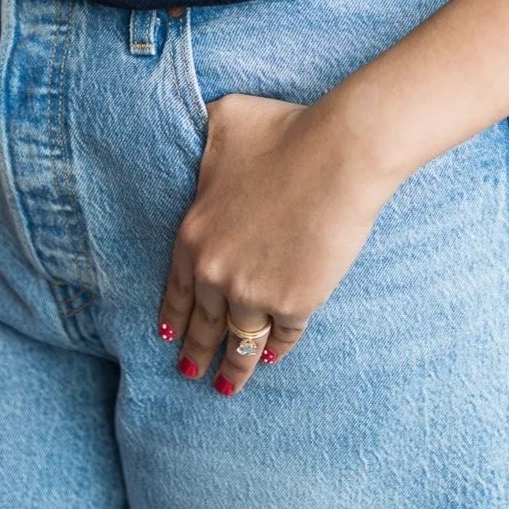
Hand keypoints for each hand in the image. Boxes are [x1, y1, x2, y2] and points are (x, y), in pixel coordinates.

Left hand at [157, 93, 392, 397]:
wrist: (340, 153)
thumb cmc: (283, 128)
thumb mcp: (223, 122)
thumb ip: (200, 139)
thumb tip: (192, 133)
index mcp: (192, 234)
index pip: (175, 290)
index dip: (173, 316)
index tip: (168, 338)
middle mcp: (216, 272)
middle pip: (204, 323)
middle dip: (196, 351)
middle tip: (189, 372)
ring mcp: (255, 292)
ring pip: (239, 341)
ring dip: (232, 367)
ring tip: (225, 386)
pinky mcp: (295, 303)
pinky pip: (282, 335)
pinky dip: (276, 350)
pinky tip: (270, 359)